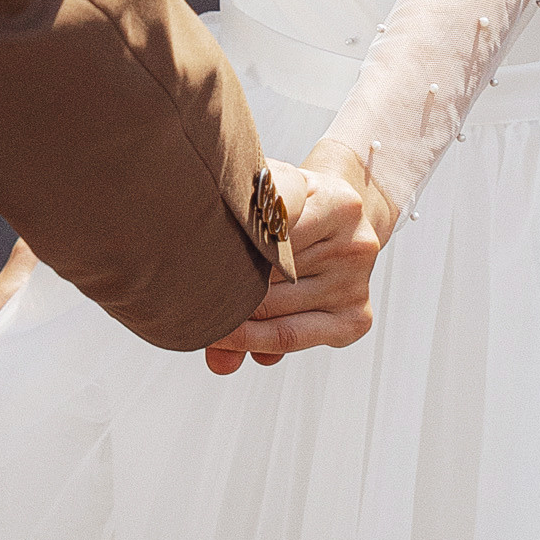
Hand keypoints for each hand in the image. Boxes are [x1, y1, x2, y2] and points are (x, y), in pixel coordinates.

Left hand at [203, 143, 392, 376]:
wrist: (343, 215)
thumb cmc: (293, 206)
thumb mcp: (269, 197)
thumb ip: (240, 230)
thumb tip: (217, 297)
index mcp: (338, 202)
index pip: (272, 229)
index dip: (227, 244)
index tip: (186, 259)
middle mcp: (355, 245)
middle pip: (270, 276)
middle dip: (224, 288)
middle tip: (182, 296)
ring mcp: (358, 284)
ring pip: (276, 313)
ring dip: (233, 320)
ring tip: (198, 317)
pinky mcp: (357, 319)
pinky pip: (292, 337)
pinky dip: (255, 341)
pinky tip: (228, 340)